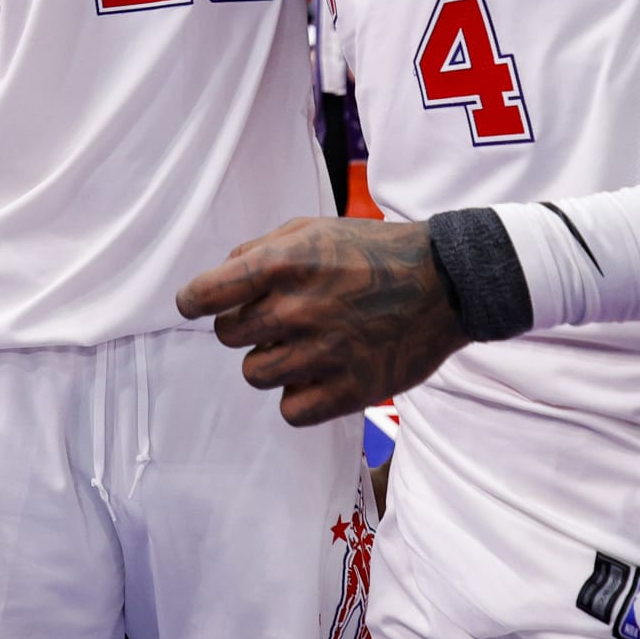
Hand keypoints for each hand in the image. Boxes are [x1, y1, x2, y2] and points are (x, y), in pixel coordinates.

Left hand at [176, 217, 467, 426]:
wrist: (445, 282)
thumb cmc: (373, 251)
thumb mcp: (312, 228)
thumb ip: (259, 250)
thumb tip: (219, 281)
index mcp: (284, 264)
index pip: (206, 294)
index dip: (194, 301)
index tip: (196, 305)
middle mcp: (297, 309)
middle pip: (228, 336)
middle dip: (245, 325)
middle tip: (279, 315)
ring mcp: (323, 353)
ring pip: (255, 373)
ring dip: (272, 359)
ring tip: (305, 342)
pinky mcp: (349, 390)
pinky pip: (290, 410)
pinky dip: (298, 395)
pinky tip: (319, 372)